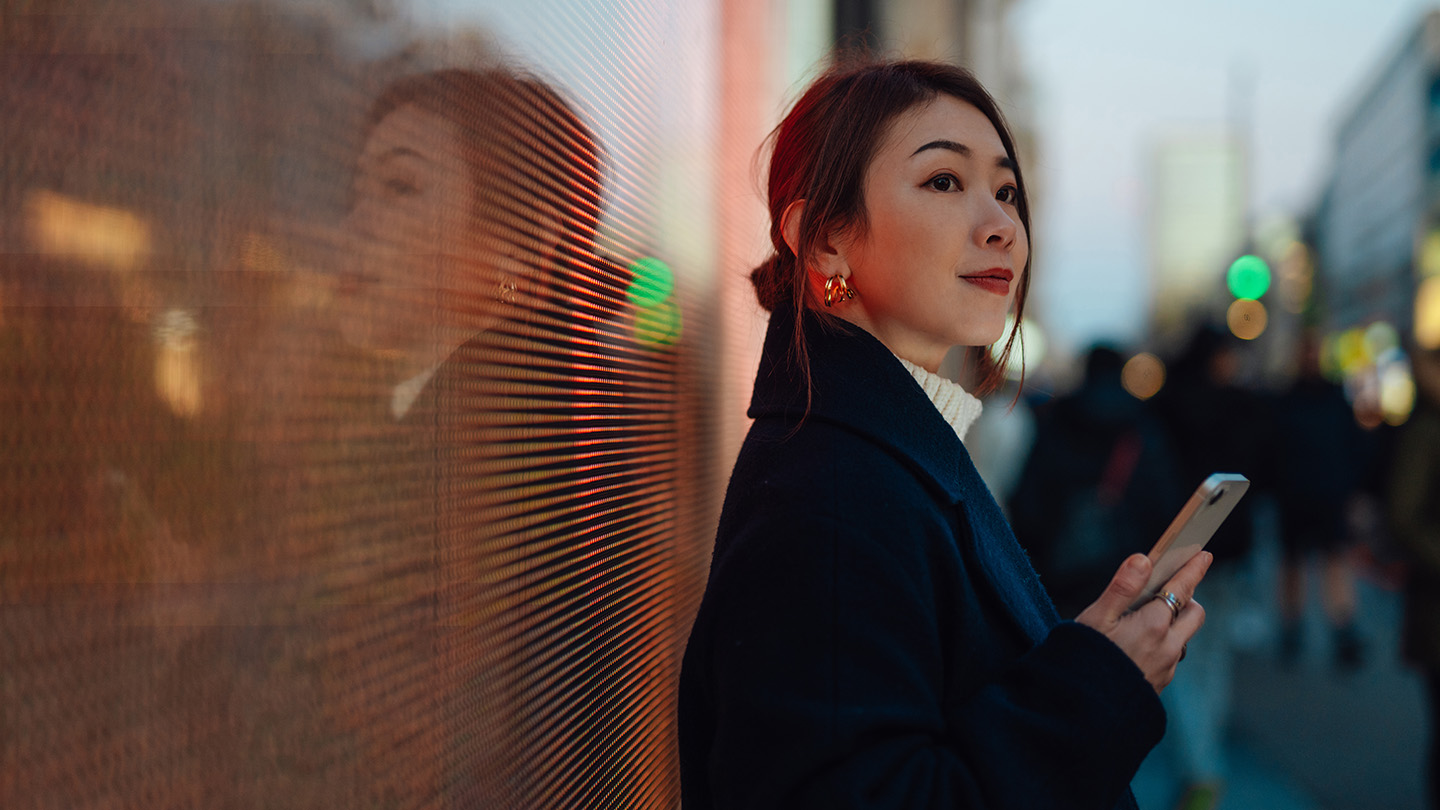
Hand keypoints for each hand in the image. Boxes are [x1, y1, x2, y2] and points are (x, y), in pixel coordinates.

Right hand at [1075, 551, 1211, 692]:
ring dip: (1174, 625)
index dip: (1194, 569)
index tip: (1204, 555)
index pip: (1182, 589)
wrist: (1083, 710)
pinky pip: (1170, 658)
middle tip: (1167, 590)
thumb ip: (1122, 587)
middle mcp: (1168, 647)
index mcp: (1153, 626)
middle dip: (1188, 598)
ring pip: (1182, 638)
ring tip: (1144, 621)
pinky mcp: (1160, 685)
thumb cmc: (1085, 660)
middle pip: (1194, 614)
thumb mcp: (1096, 618)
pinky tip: (1136, 648)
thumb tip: (1143, 560)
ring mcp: (1167, 668)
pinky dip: (1162, 646)